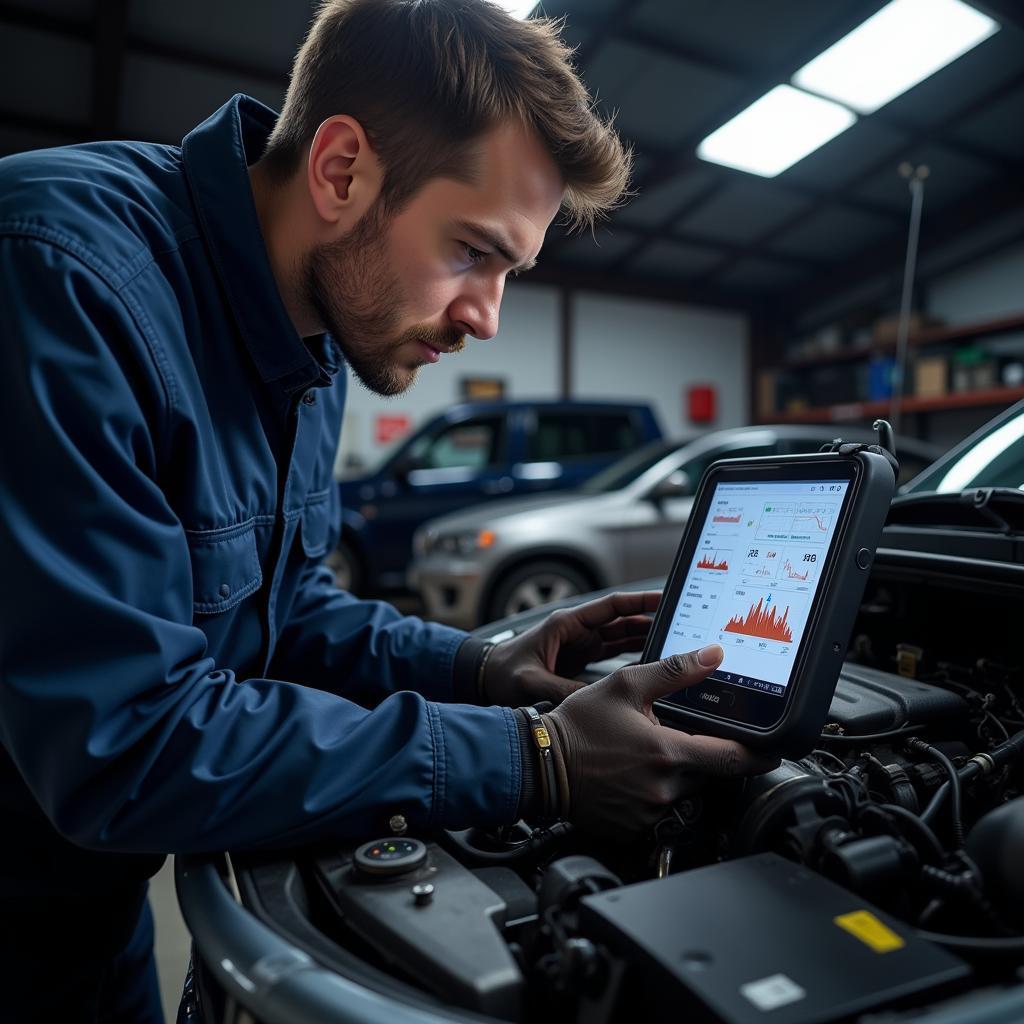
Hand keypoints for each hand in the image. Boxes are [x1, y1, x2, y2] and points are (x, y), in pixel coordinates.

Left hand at [482, 590, 661, 707]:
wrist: (484, 682)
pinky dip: (634, 658)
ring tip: (675, 646)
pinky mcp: (582, 661)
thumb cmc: (501, 675)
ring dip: (647, 640)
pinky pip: (615, 655)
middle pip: (623, 621)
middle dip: (652, 622)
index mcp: (566, 624)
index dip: (640, 601)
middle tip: (681, 627)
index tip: (666, 599)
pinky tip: (653, 665)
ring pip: (623, 638)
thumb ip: (562, 691)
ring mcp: (582, 645)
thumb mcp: (531, 683)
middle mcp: (578, 631)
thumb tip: (594, 703)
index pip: (612, 606)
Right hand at [545, 644, 778, 834]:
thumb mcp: (625, 685)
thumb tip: (712, 655)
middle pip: (709, 777)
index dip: (760, 756)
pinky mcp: (633, 829)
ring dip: (677, 777)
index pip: (734, 760)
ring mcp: (649, 813)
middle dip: (704, 759)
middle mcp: (663, 788)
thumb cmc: (577, 727)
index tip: (772, 752)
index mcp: (668, 753)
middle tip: (681, 740)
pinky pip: (659, 813)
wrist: (538, 765)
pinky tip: (631, 777)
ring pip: (684, 795)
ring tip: (645, 757)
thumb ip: (674, 671)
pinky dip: (654, 795)